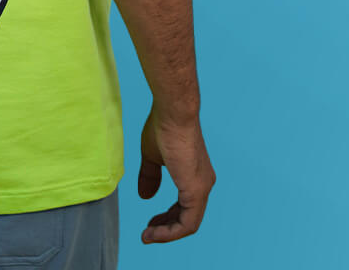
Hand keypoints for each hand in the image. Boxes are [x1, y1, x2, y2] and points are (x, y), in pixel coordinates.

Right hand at [137, 104, 215, 243]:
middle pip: (186, 217)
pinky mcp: (196, 190)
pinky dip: (171, 231)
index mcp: (194, 175)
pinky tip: (155, 231)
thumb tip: (145, 196)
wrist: (173, 112)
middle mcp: (204, 183)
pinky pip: (187, 222)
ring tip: (147, 236)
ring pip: (188, 223)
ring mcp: (202, 188)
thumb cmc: (163, 127)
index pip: (183, 205)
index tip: (150, 223)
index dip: (166, 217)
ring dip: (167, 233)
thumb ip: (151, 177)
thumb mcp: (152, 156)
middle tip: (147, 232)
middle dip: (165, 227)